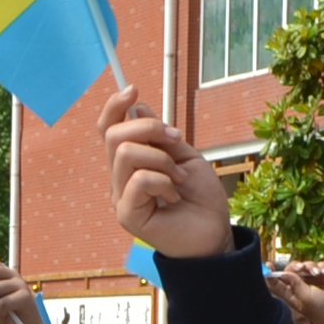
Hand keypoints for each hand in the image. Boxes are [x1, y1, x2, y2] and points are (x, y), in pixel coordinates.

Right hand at [106, 92, 233, 258]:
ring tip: (178, 177)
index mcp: (131, 163)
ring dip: (160, 158)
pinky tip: (174, 195)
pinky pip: (138, 179)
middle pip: (114, 136)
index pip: (108, 130)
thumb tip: (136, 108)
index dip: (114, 106)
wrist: (214, 233)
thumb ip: (160, 135)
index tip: (133, 90)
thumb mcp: (184, 155)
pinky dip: (162, 180)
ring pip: (125, 154)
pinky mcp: (127, 214)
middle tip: (175, 140)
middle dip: (147, 128)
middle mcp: (120, 179)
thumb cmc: (201, 198)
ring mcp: (121, 197)